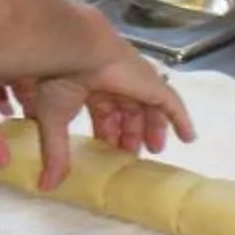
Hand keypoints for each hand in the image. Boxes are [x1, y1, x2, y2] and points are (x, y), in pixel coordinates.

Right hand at [11, 54, 194, 191]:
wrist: (75, 49)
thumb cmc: (59, 80)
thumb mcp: (53, 120)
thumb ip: (55, 154)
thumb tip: (46, 186)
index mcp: (88, 86)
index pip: (102, 111)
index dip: (107, 132)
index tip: (109, 150)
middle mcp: (112, 81)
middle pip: (127, 110)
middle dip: (130, 132)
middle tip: (131, 154)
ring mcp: (134, 81)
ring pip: (148, 107)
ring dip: (152, 128)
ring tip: (155, 150)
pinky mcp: (152, 84)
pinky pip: (172, 104)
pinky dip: (180, 120)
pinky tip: (188, 138)